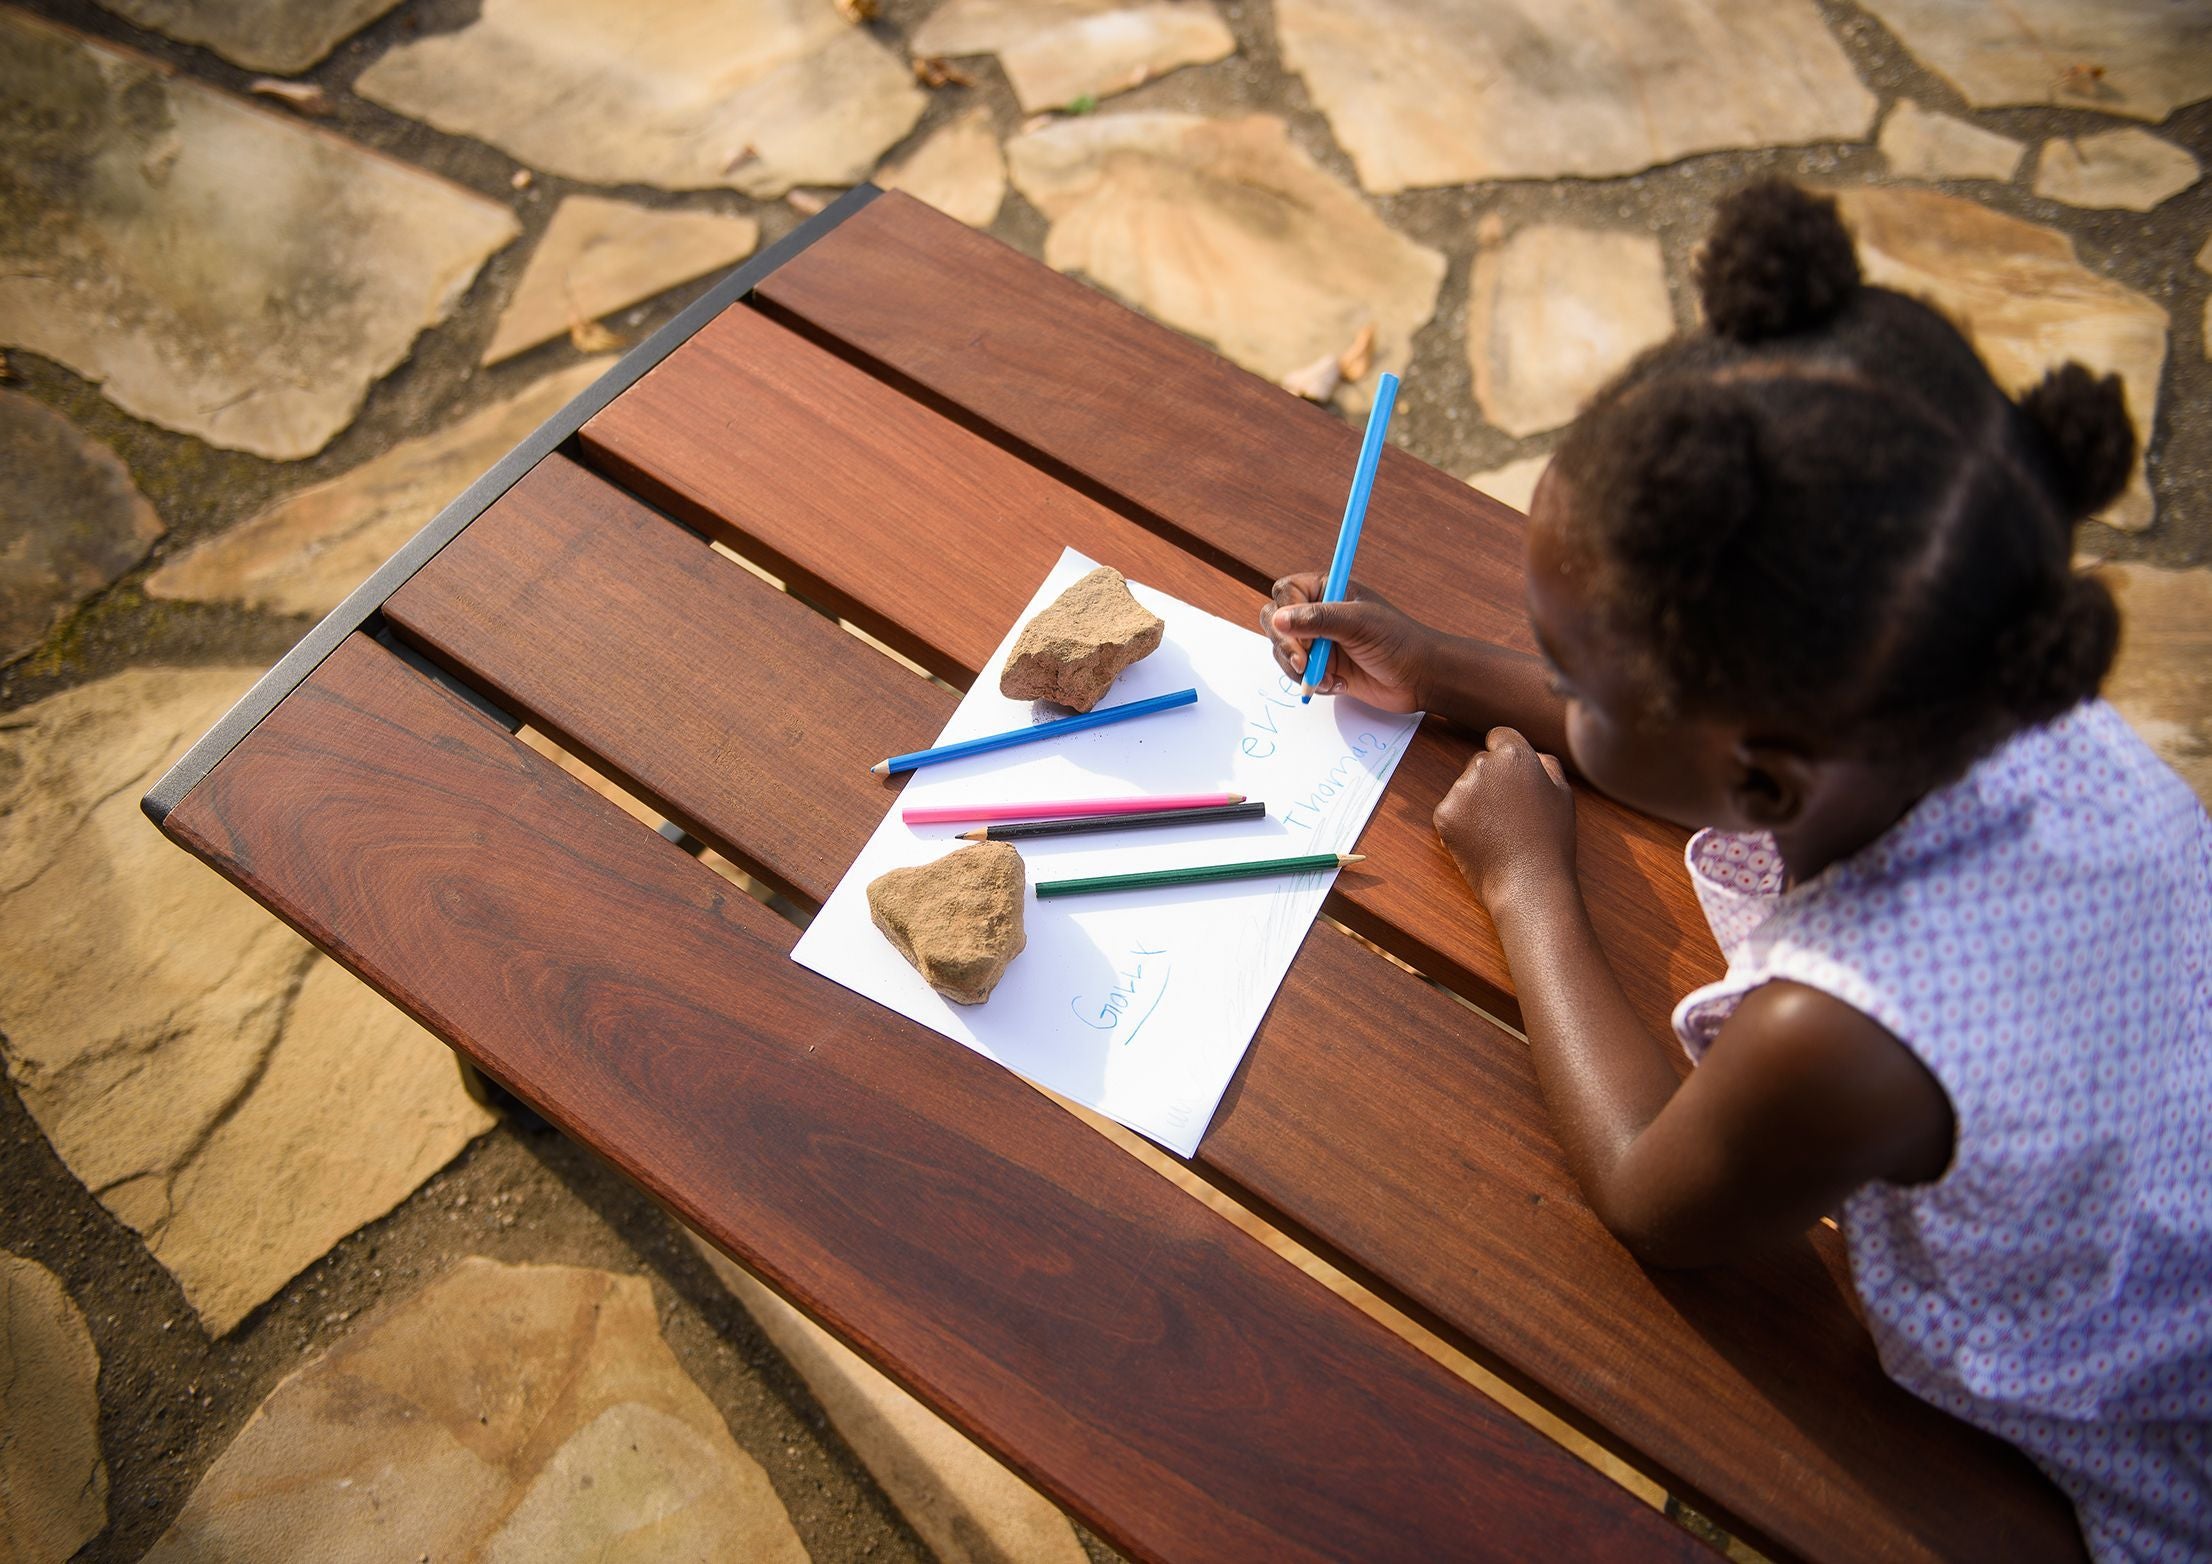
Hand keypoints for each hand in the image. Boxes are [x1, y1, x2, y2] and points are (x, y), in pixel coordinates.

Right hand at [1262, 574, 1431, 711]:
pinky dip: (1313, 683)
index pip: (1285, 593)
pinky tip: (1338, 685)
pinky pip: (1298, 675)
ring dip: (1299, 670)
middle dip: (1286, 646)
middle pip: (1276, 623)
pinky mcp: (1322, 667)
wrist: (1420, 678)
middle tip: (1304, 664)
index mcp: (1327, 590)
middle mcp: (1318, 613)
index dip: (1284, 614)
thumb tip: (1278, 619)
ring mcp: (1319, 642)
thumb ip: (1317, 619)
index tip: (1297, 638)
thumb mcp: (1358, 624)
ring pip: (1283, 653)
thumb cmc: (1397, 641)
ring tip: (1328, 678)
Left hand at [1433, 727, 1577, 912]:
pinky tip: (1483, 842)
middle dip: (1491, 781)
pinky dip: (1461, 824)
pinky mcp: (1443, 814)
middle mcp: (1483, 765)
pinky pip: (1451, 811)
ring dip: (1476, 804)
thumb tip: (1529, 752)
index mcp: (1514, 755)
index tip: (1512, 778)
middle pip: (1480, 763)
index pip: (1499, 737)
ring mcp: (1460, 790)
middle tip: (1510, 815)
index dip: (1506, 757)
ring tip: (1499, 832)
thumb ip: (1545, 763)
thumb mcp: (1562, 794)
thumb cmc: (1551, 841)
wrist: (1529, 884)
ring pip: (1464, 788)